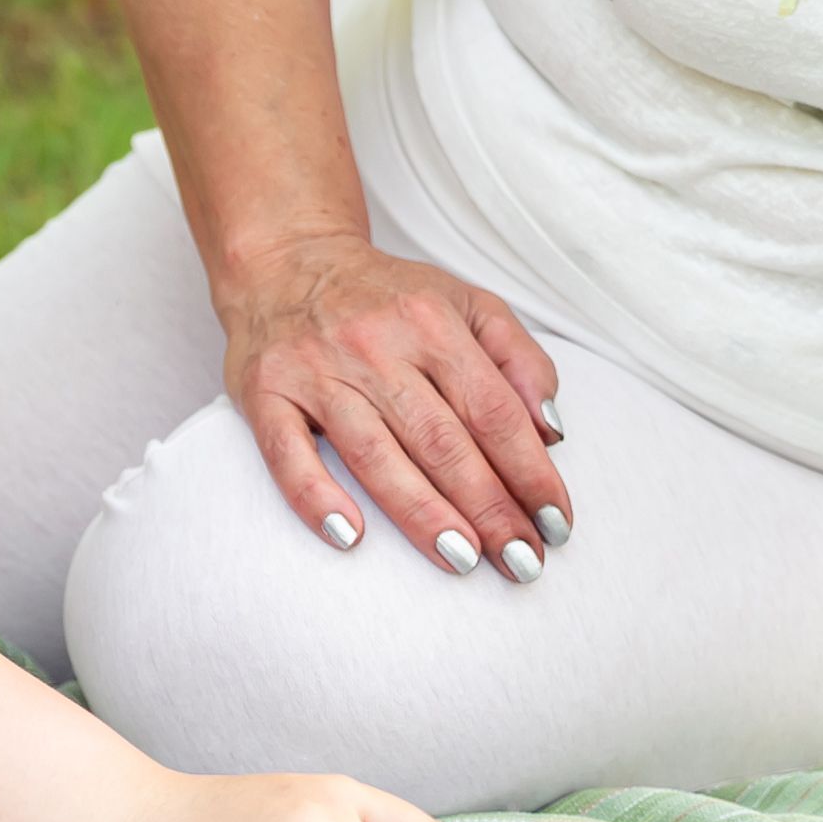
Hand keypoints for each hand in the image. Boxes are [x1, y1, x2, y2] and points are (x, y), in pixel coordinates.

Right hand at [216, 228, 571, 579]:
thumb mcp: (466, 304)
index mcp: (432, 323)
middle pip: (442, 441)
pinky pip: (288, 454)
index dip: (530, 471)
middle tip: (522, 562)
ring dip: (423, 514)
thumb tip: (552, 431)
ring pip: (376, 454)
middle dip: (489, 507)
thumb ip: (519, 359)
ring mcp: (317, 371)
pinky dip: (316, 497)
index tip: (556, 523)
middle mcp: (377, 345)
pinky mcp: (266, 393)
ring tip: (464, 560)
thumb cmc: (387, 298)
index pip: (493, 410)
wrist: (287, 259)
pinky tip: (350, 536)